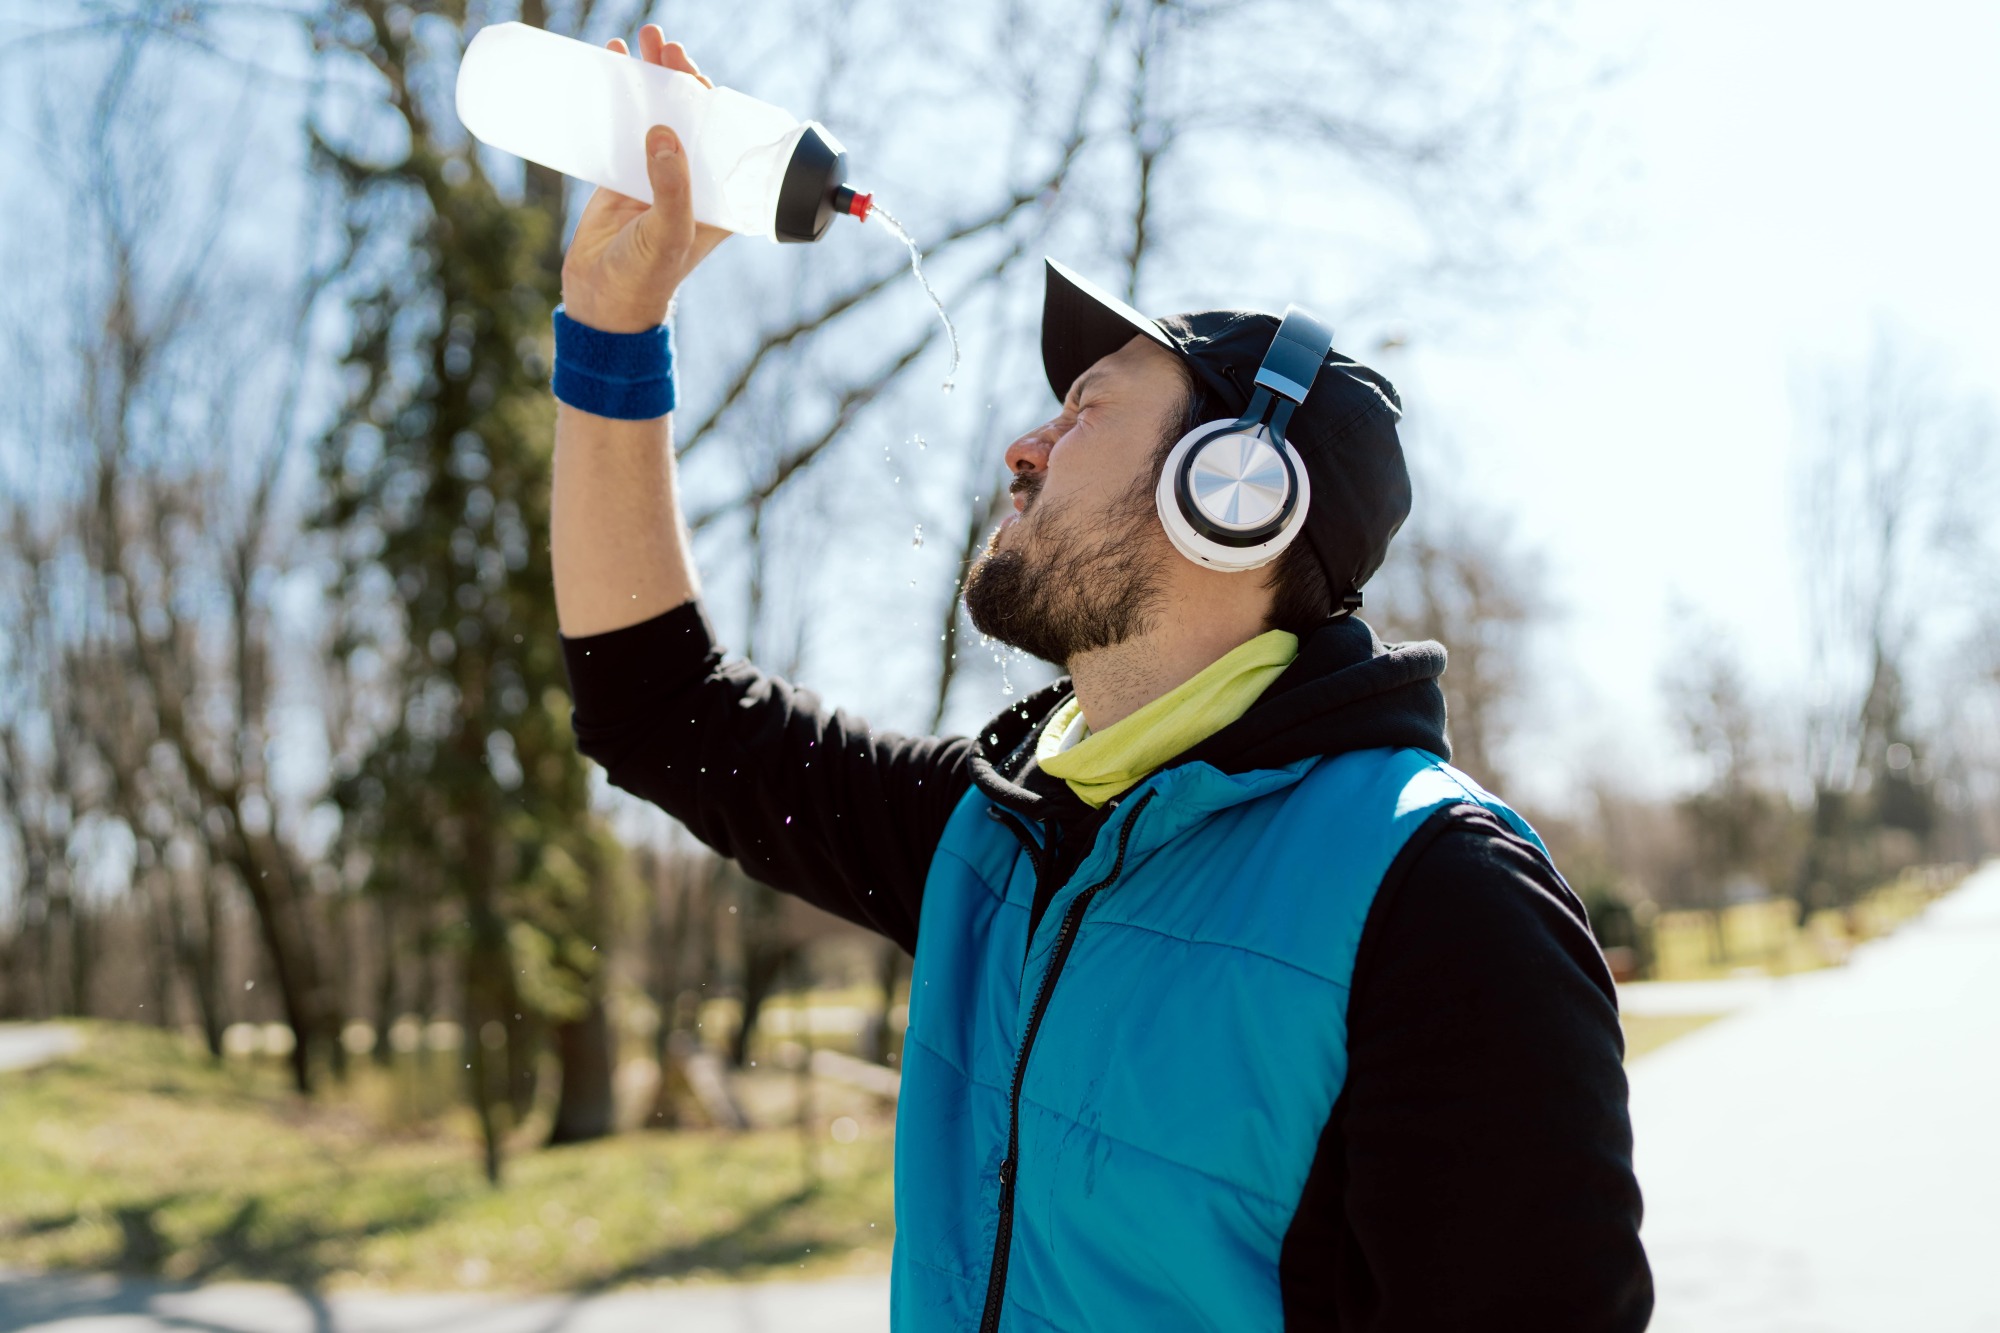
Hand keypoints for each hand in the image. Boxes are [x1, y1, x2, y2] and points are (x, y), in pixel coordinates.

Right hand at [559, 26, 730, 333]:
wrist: (603, 301)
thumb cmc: (648, 277)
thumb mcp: (670, 232)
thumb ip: (672, 187)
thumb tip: (666, 132)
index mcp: (718, 195)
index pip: (719, 134)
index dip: (708, 98)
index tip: (690, 71)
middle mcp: (691, 181)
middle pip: (688, 115)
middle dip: (676, 76)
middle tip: (660, 43)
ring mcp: (655, 176)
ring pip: (654, 114)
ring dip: (646, 78)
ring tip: (633, 43)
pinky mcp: (621, 176)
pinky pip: (621, 128)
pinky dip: (615, 98)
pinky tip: (607, 69)